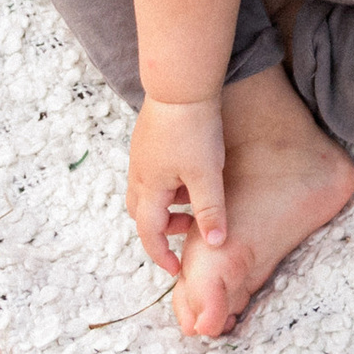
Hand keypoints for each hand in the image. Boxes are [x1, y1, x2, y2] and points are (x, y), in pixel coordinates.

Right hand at [127, 93, 225, 273]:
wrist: (181, 84)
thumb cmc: (193, 129)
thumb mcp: (207, 174)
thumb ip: (210, 210)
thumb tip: (214, 244)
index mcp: (149, 188)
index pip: (149, 234)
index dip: (161, 255)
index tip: (176, 269)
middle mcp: (139, 174)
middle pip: (142, 214)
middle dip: (162, 229)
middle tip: (187, 231)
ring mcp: (142, 154)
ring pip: (148, 192)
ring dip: (167, 204)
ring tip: (196, 199)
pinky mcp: (149, 138)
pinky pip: (153, 172)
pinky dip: (169, 184)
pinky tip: (192, 172)